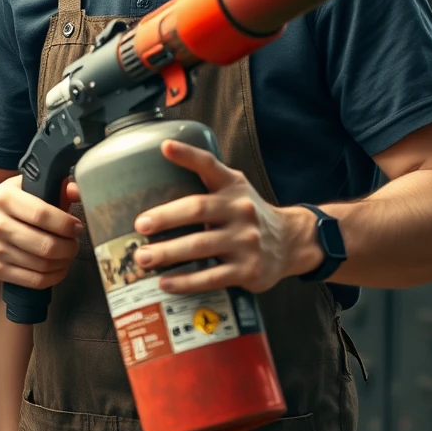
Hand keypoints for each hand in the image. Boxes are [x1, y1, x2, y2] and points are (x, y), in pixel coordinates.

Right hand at [0, 174, 82, 287]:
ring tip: (67, 254)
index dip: (65, 224)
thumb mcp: (28, 187)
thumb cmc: (12, 206)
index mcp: (4, 197)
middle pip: (45, 245)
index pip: (41, 214)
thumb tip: (76, 191)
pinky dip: (53, 277)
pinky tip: (58, 267)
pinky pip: (34, 281)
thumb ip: (56, 186)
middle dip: (69, 247)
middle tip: (74, 243)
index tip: (76, 227)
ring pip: (43, 265)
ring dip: (63, 262)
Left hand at [132, 140, 320, 294]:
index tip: (165, 147)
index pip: (209, 165)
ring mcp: (246, 240)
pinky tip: (166, 283)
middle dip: (165, 218)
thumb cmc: (247, 213)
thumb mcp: (233, 188)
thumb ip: (205, 178)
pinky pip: (212, 277)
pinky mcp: (248, 269)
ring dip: (168, 253)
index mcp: (232, 186)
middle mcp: (240, 209)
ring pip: (200, 246)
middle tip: (140, 225)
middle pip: (197, 209)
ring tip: (143, 258)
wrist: (291, 242)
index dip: (187, 155)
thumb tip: (160, 165)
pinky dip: (186, 281)